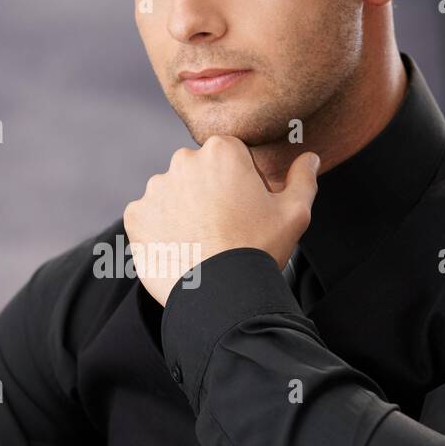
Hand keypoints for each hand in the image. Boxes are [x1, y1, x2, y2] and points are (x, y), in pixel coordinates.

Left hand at [123, 138, 319, 305]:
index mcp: (222, 151)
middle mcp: (183, 161)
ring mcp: (155, 189)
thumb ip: (302, 179)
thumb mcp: (294, 213)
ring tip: (202, 243)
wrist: (219, 294)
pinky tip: (181, 250)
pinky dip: (161, 231)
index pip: (231, 156)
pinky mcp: (136, 216)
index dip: (241, 181)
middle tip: (225, 228)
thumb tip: (309, 158)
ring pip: (173, 194)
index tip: (245, 208)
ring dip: (184, 211)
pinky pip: (149, 218)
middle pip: (198, 172)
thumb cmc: (258, 250)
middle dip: (209, 192)